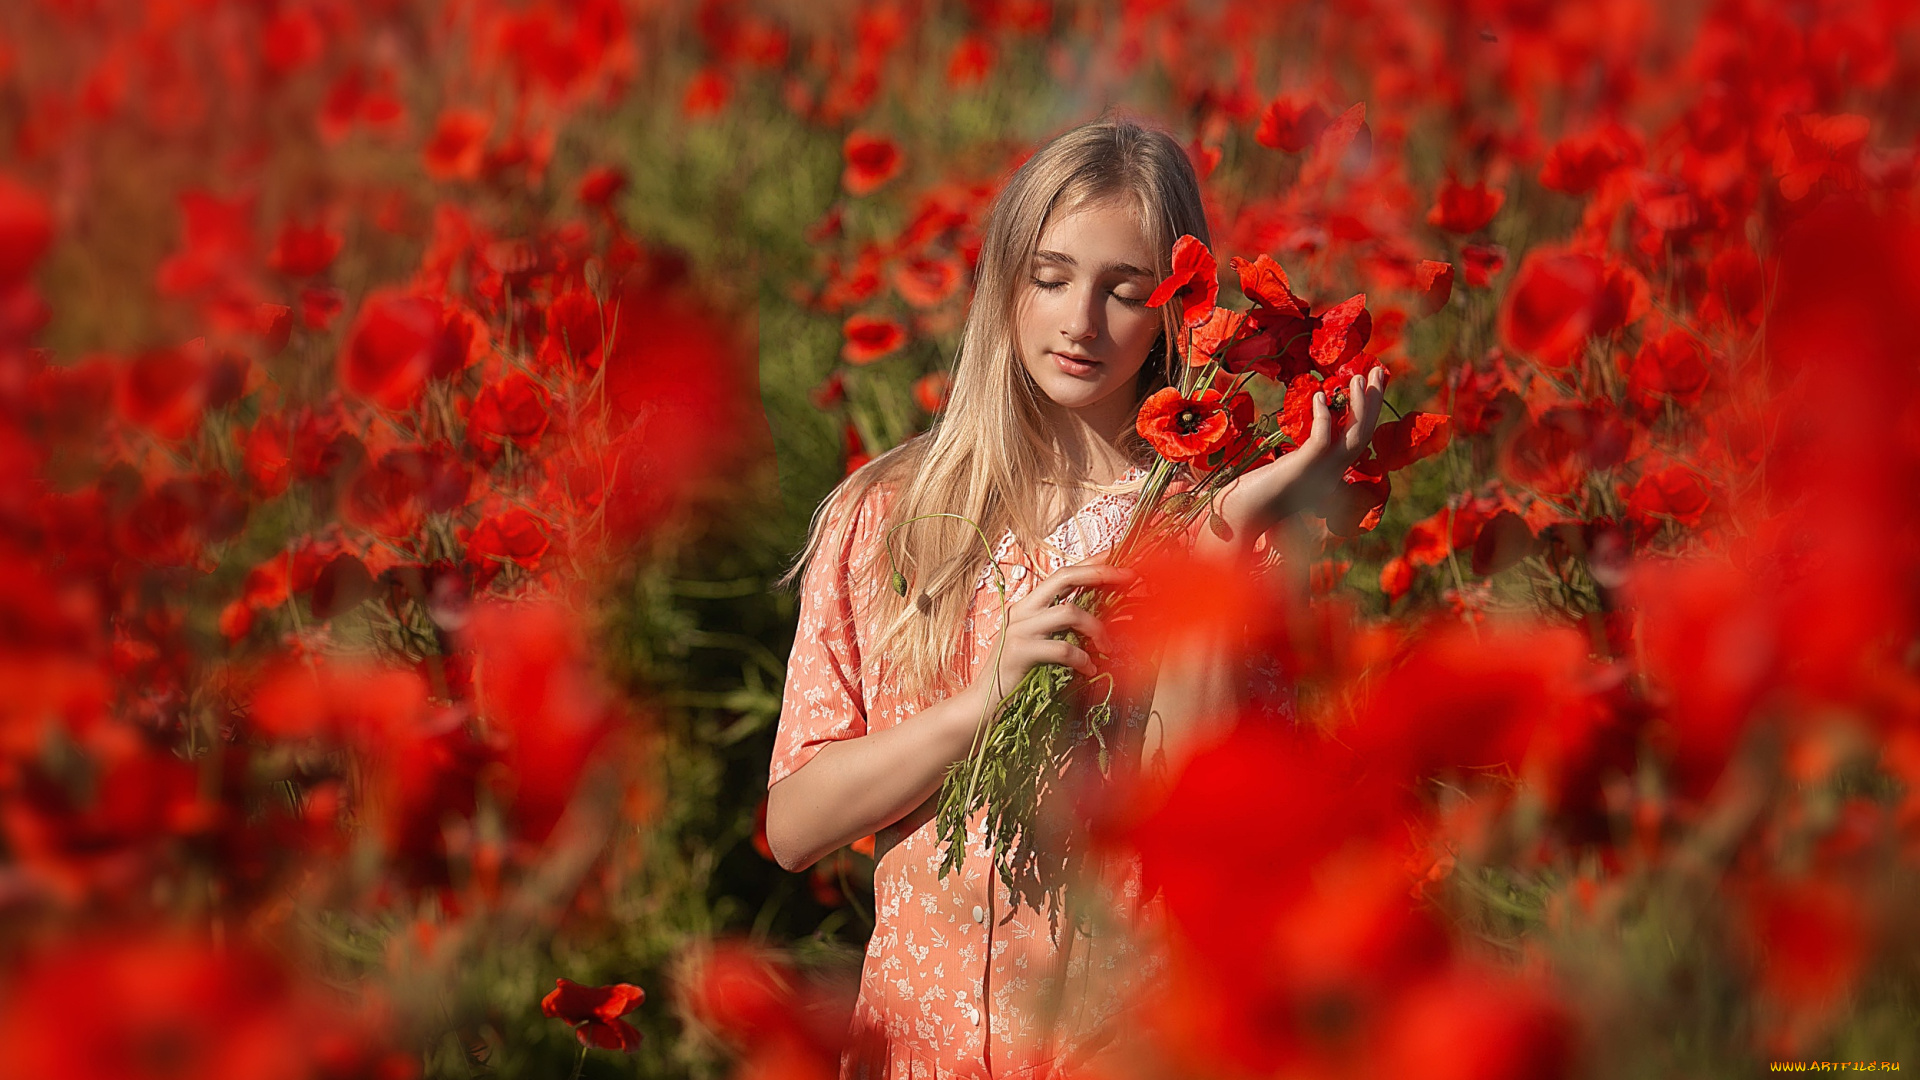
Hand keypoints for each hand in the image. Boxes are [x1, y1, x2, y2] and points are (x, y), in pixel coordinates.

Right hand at [966, 560, 1137, 708]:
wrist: (983, 702)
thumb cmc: (1015, 675)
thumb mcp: (1038, 644)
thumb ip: (1059, 629)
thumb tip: (1095, 621)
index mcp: (1028, 606)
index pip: (1062, 574)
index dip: (1089, 563)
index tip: (1116, 556)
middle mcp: (1022, 611)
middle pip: (1064, 577)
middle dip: (1099, 573)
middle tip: (1128, 577)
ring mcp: (1020, 629)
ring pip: (1069, 612)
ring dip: (1096, 628)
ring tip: (1107, 648)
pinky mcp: (1021, 651)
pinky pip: (1062, 648)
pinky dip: (1082, 658)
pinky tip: (1088, 669)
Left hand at [1201, 365, 1387, 554]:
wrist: (1238, 516)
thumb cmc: (1255, 494)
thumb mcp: (1287, 470)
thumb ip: (1302, 455)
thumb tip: (1309, 427)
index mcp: (1330, 474)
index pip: (1360, 439)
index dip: (1369, 412)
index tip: (1370, 384)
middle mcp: (1331, 475)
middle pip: (1364, 435)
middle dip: (1373, 401)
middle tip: (1377, 371)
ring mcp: (1319, 474)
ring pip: (1353, 437)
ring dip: (1358, 405)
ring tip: (1356, 377)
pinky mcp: (1301, 470)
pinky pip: (1321, 440)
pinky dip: (1323, 417)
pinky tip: (1319, 396)